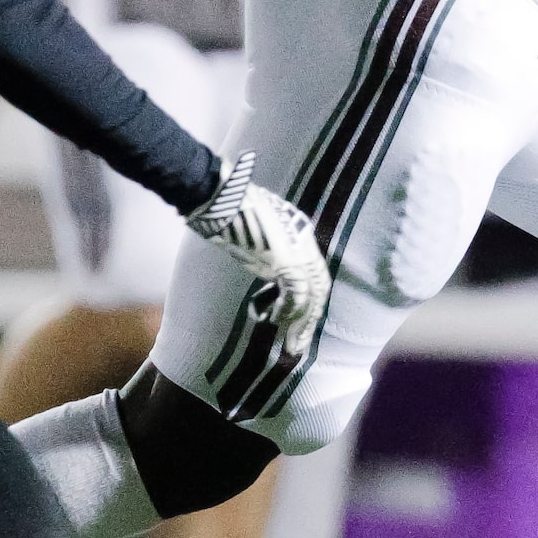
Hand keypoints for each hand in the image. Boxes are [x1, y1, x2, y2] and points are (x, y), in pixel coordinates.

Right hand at [183, 156, 331, 362]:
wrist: (218, 194)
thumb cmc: (226, 208)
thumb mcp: (253, 230)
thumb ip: (265, 249)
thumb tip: (266, 268)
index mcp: (299, 232)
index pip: (313, 273)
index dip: (308, 300)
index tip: (298, 321)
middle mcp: (304, 240)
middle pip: (318, 285)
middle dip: (310, 317)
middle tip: (299, 343)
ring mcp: (297, 247)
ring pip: (311, 292)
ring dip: (302, 321)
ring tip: (292, 343)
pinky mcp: (285, 258)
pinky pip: (296, 292)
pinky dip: (289, 309)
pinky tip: (277, 320)